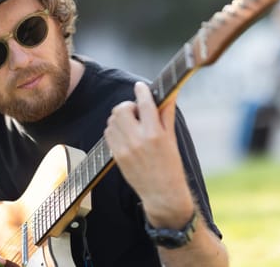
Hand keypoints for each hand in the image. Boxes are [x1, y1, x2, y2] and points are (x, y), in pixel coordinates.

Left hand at [104, 81, 193, 226]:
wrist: (162, 193)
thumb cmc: (171, 165)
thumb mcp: (172, 138)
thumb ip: (167, 114)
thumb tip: (169, 94)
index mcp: (155, 133)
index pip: (144, 104)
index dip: (141, 91)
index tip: (140, 87)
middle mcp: (138, 139)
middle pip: (122, 109)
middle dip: (128, 106)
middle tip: (137, 113)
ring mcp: (124, 148)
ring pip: (112, 120)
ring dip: (120, 117)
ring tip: (132, 125)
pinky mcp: (116, 156)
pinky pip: (108, 133)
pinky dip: (115, 129)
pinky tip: (126, 135)